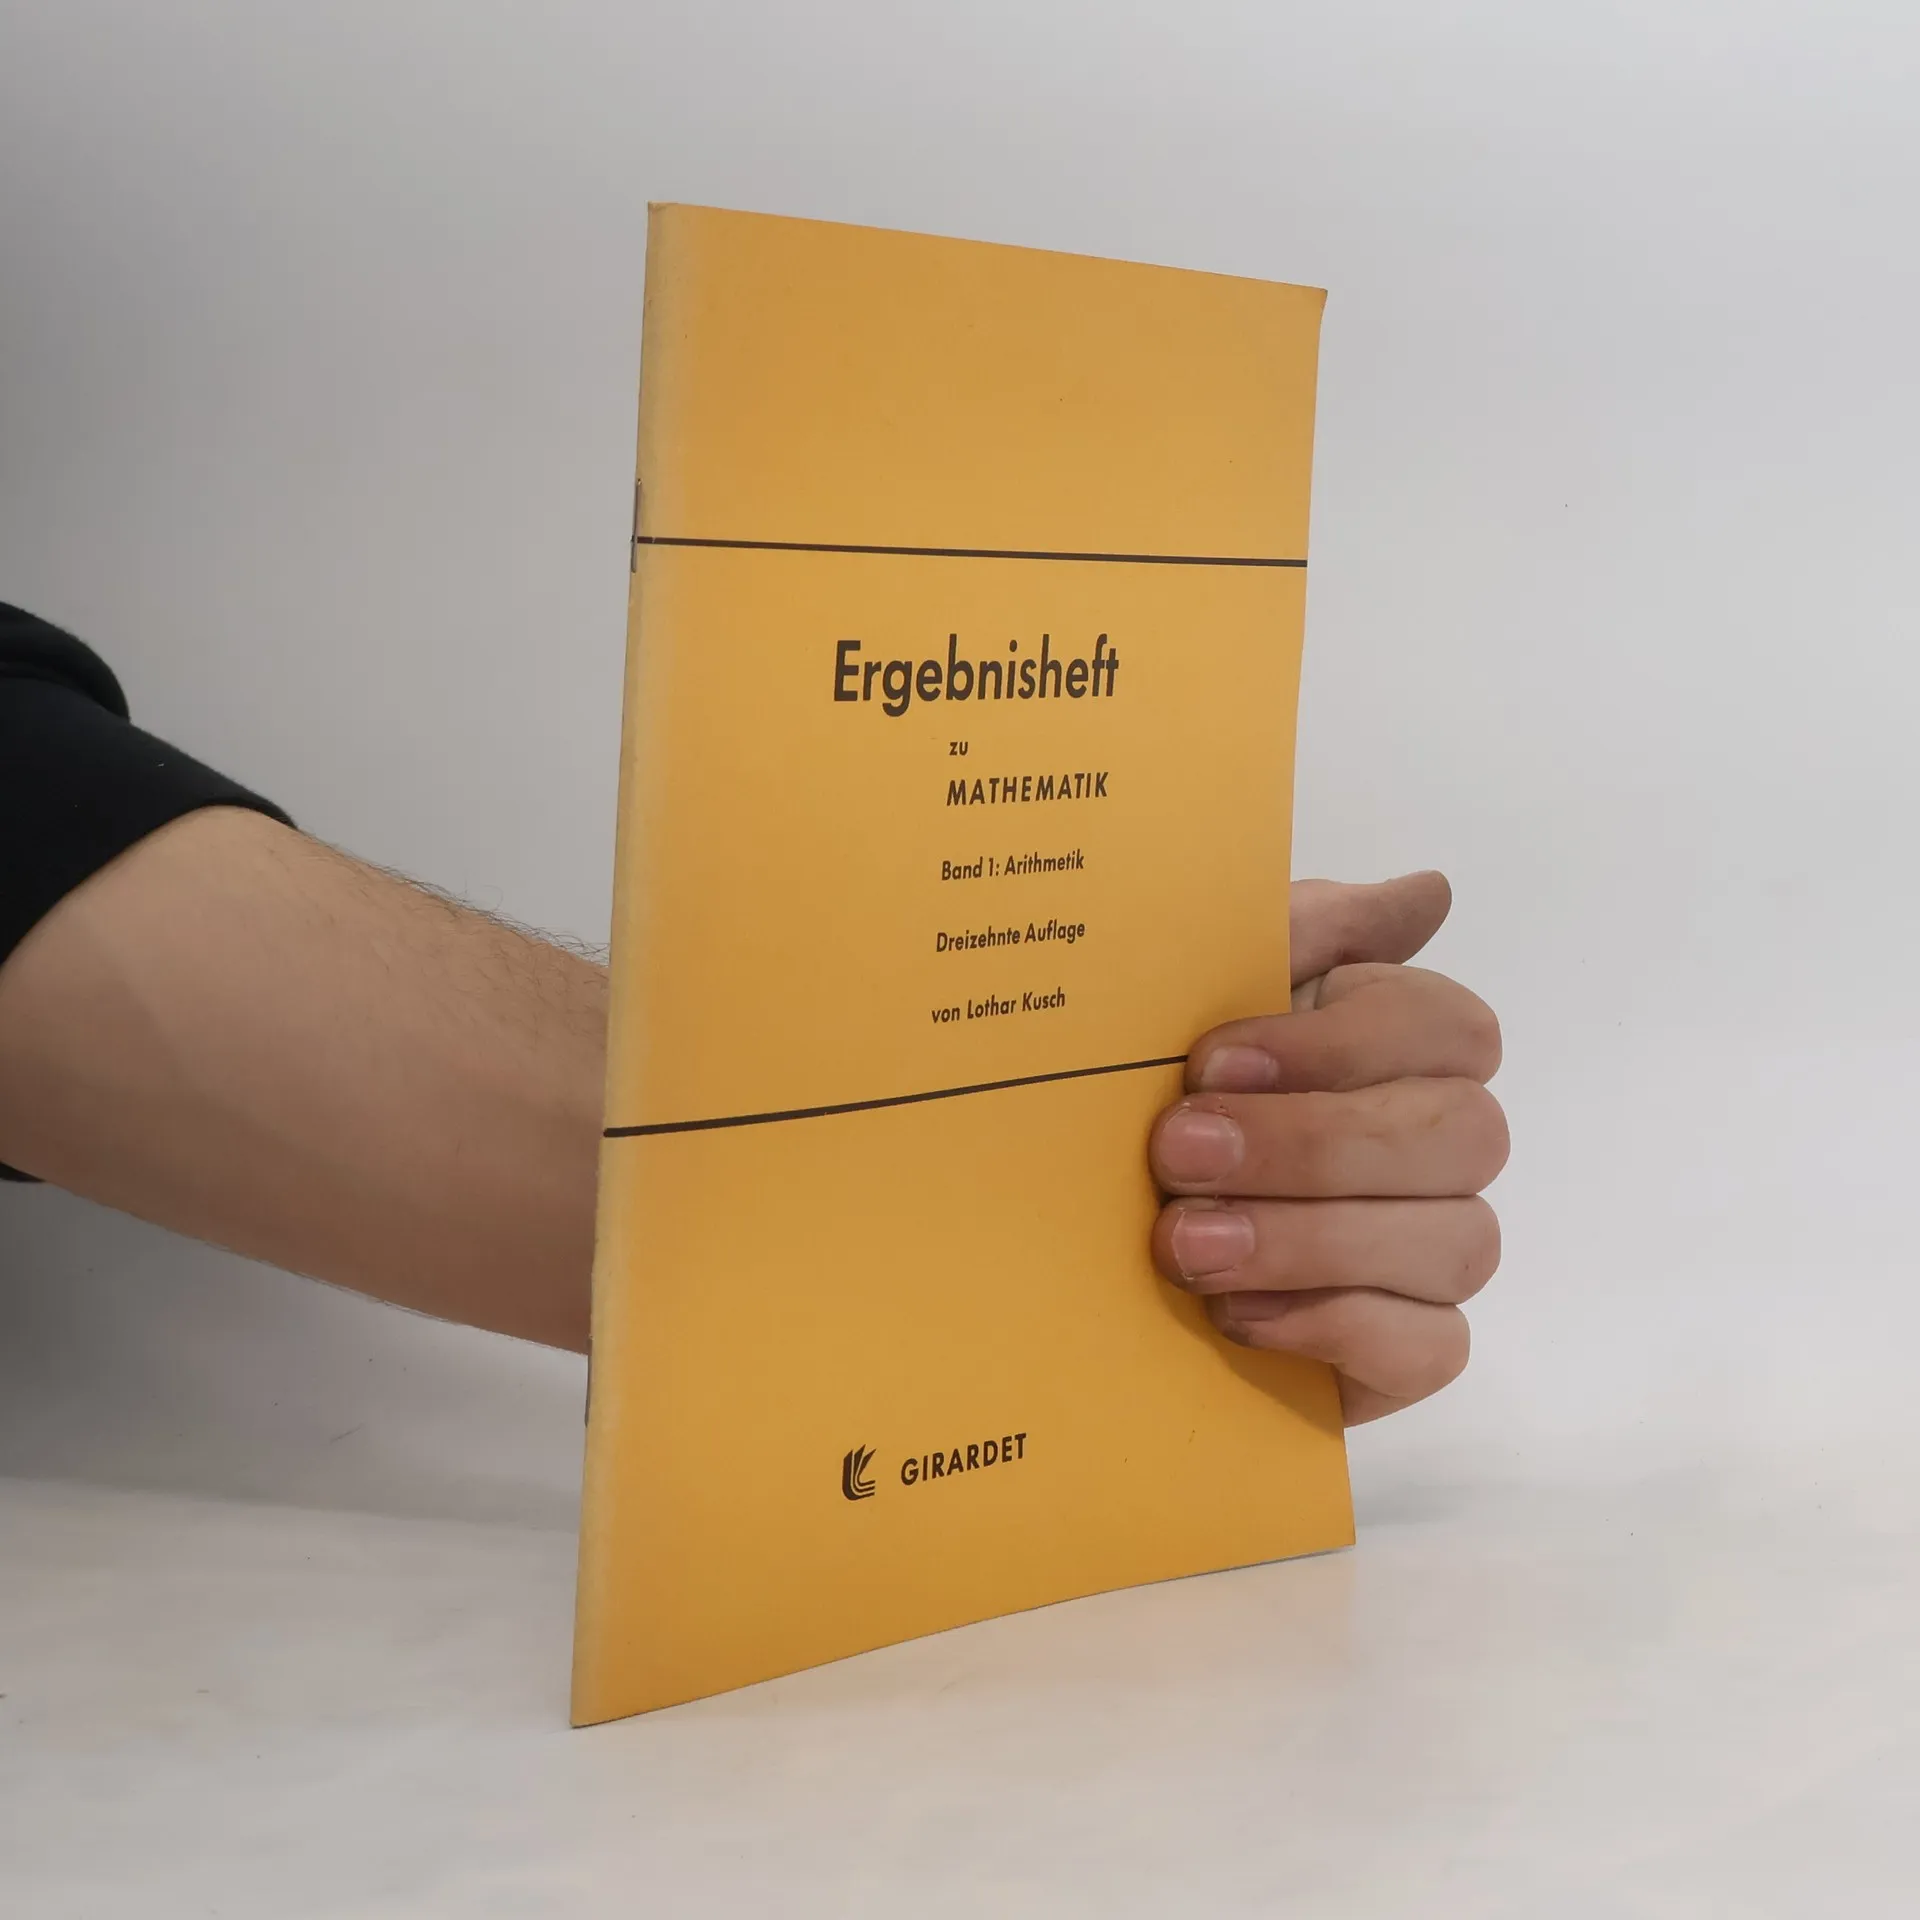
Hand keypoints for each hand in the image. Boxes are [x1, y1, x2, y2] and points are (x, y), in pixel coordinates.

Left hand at [1148, 872, 1506, 1424]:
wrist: (1091, 1225)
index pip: (1450, 1027)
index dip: (1340, 1045)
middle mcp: (1442, 1143)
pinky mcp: (1413, 1350)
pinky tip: (1240, 1314)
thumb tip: (1428, 892)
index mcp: (1402, 1042)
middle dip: (1311, 1146)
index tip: (1209, 1060)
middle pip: (1463, 1135)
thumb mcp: (1204, 988)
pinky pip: (1434, 1348)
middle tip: (1177, 1154)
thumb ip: (1306, 933)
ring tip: (1187, 1246)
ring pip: (1457, 1242)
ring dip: (1309, 1241)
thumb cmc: (1165, 1087)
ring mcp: (1438, 1250)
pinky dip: (1336, 1328)